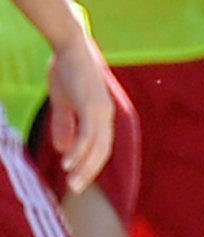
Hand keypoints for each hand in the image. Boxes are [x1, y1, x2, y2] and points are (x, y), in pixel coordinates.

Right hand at [43, 36, 112, 196]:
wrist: (69, 46)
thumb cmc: (66, 70)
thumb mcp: (63, 102)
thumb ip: (65, 124)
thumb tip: (64, 150)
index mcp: (101, 115)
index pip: (100, 147)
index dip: (90, 165)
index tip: (78, 180)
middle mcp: (106, 115)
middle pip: (102, 152)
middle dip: (89, 172)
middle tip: (75, 190)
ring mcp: (101, 110)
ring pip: (96, 147)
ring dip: (84, 166)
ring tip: (72, 182)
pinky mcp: (92, 105)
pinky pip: (88, 134)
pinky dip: (79, 150)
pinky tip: (69, 162)